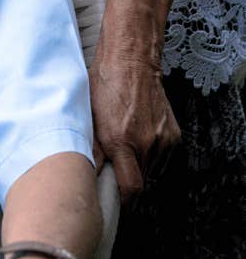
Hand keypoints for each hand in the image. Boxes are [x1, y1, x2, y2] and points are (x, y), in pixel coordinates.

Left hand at [89, 45, 180, 203]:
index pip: (131, 188)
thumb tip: (84, 173)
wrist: (131, 60)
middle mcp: (145, 142)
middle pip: (141, 180)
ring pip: (152, 169)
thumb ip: (89, 148)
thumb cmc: (105, 84)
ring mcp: (162, 139)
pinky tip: (139, 136)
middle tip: (116, 166)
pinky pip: (162, 156)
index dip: (124, 198)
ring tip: (127, 145)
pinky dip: (152, 153)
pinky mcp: (173, 134)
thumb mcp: (88, 115)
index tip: (117, 198)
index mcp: (121, 140)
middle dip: (129, 178)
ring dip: (140, 165)